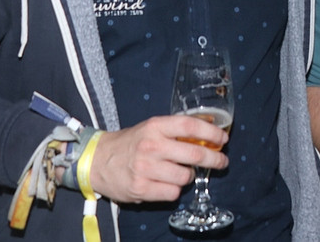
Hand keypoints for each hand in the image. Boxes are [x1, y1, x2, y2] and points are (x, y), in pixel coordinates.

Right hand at [88, 114, 229, 202]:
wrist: (96, 160)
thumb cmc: (130, 143)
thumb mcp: (151, 128)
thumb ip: (175, 130)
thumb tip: (209, 132)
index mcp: (156, 126)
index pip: (190, 126)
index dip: (211, 132)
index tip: (223, 139)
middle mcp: (151, 146)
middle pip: (194, 153)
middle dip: (214, 159)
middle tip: (222, 161)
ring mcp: (145, 169)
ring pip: (185, 176)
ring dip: (190, 176)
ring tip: (183, 173)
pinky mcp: (141, 188)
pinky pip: (172, 193)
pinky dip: (175, 190)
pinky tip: (168, 183)